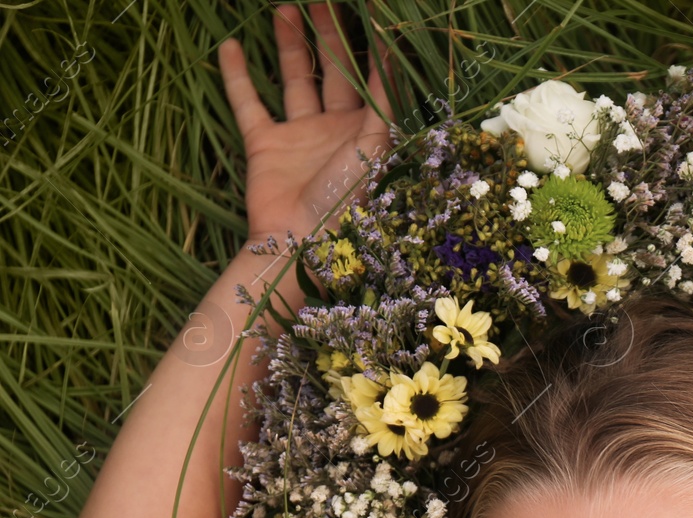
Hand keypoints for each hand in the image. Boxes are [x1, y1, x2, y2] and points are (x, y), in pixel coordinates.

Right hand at [219, 3, 392, 242]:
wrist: (304, 243)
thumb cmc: (349, 201)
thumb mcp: (375, 148)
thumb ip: (381, 102)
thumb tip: (388, 54)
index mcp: (368, 131)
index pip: (371, 78)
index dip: (371, 46)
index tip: (370, 9)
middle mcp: (335, 129)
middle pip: (333, 71)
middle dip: (329, 34)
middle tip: (322, 0)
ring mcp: (298, 135)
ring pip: (294, 78)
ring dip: (290, 44)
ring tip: (284, 8)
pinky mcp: (264, 144)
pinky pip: (248, 103)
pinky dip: (237, 76)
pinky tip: (228, 45)